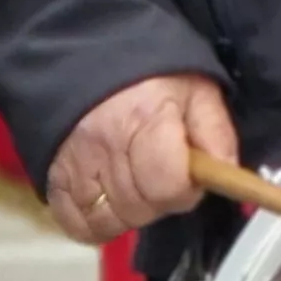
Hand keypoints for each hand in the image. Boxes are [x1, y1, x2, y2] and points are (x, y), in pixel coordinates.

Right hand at [44, 73, 232, 244]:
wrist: (88, 56)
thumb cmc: (151, 76)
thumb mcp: (196, 90)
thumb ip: (216, 132)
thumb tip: (227, 172)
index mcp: (145, 119)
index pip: (167, 186)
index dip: (185, 190)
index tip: (189, 176)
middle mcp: (104, 145)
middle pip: (139, 208)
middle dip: (160, 201)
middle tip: (163, 175)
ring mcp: (73, 163)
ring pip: (108, 222)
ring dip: (129, 214)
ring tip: (137, 185)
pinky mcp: (52, 177)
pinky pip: (76, 225)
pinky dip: (96, 222)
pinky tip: (111, 200)